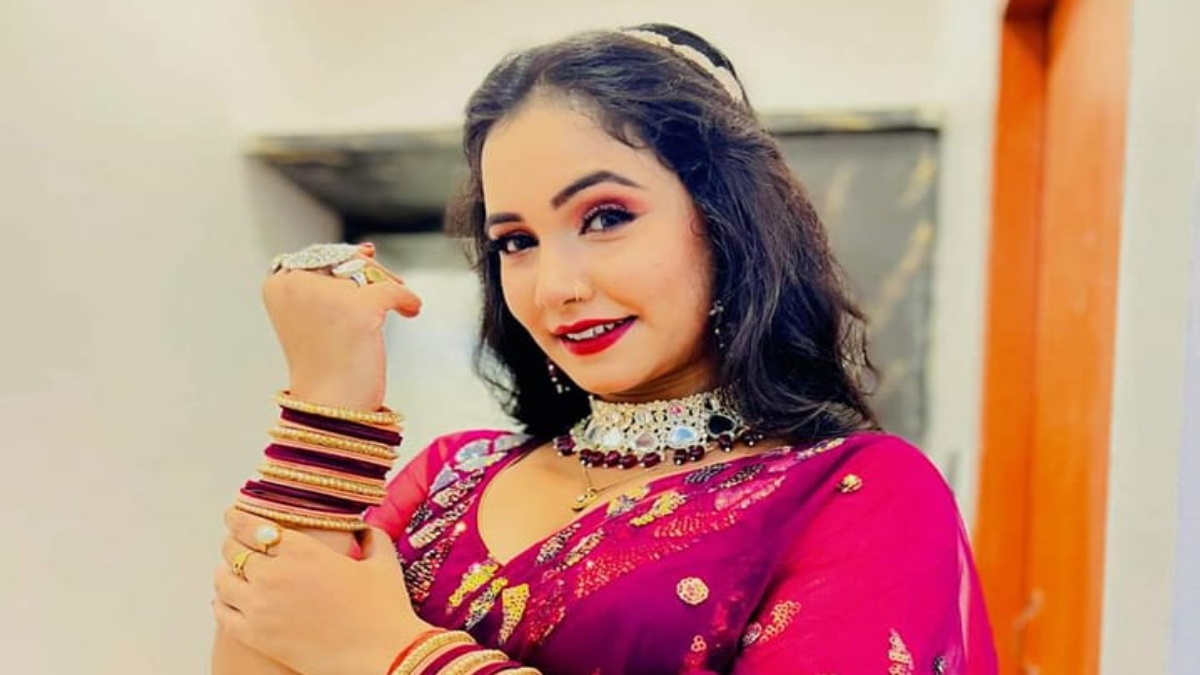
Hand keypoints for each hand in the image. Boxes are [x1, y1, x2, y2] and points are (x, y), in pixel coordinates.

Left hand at [213, 509, 430, 674]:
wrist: (383, 654)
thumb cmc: (384, 609)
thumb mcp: (383, 563)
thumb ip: (371, 538)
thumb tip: (363, 529)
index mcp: (303, 550)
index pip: (253, 525)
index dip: (238, 518)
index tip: (234, 515)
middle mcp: (275, 574)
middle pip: (234, 550)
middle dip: (233, 544)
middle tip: (236, 544)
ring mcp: (262, 607)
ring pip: (223, 581)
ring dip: (226, 573)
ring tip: (231, 573)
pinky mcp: (257, 636)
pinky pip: (223, 614)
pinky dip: (221, 604)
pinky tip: (228, 602)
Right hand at [263, 243, 422, 410]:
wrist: (329, 405)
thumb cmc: (325, 364)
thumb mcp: (319, 314)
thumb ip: (334, 279)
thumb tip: (367, 249)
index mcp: (278, 284)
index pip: (320, 256)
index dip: (345, 262)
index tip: (363, 271)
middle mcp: (296, 283)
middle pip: (345, 258)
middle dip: (371, 271)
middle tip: (389, 283)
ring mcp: (326, 295)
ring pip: (368, 272)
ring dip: (387, 284)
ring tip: (397, 304)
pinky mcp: (358, 308)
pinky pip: (393, 290)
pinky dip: (406, 299)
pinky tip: (411, 310)